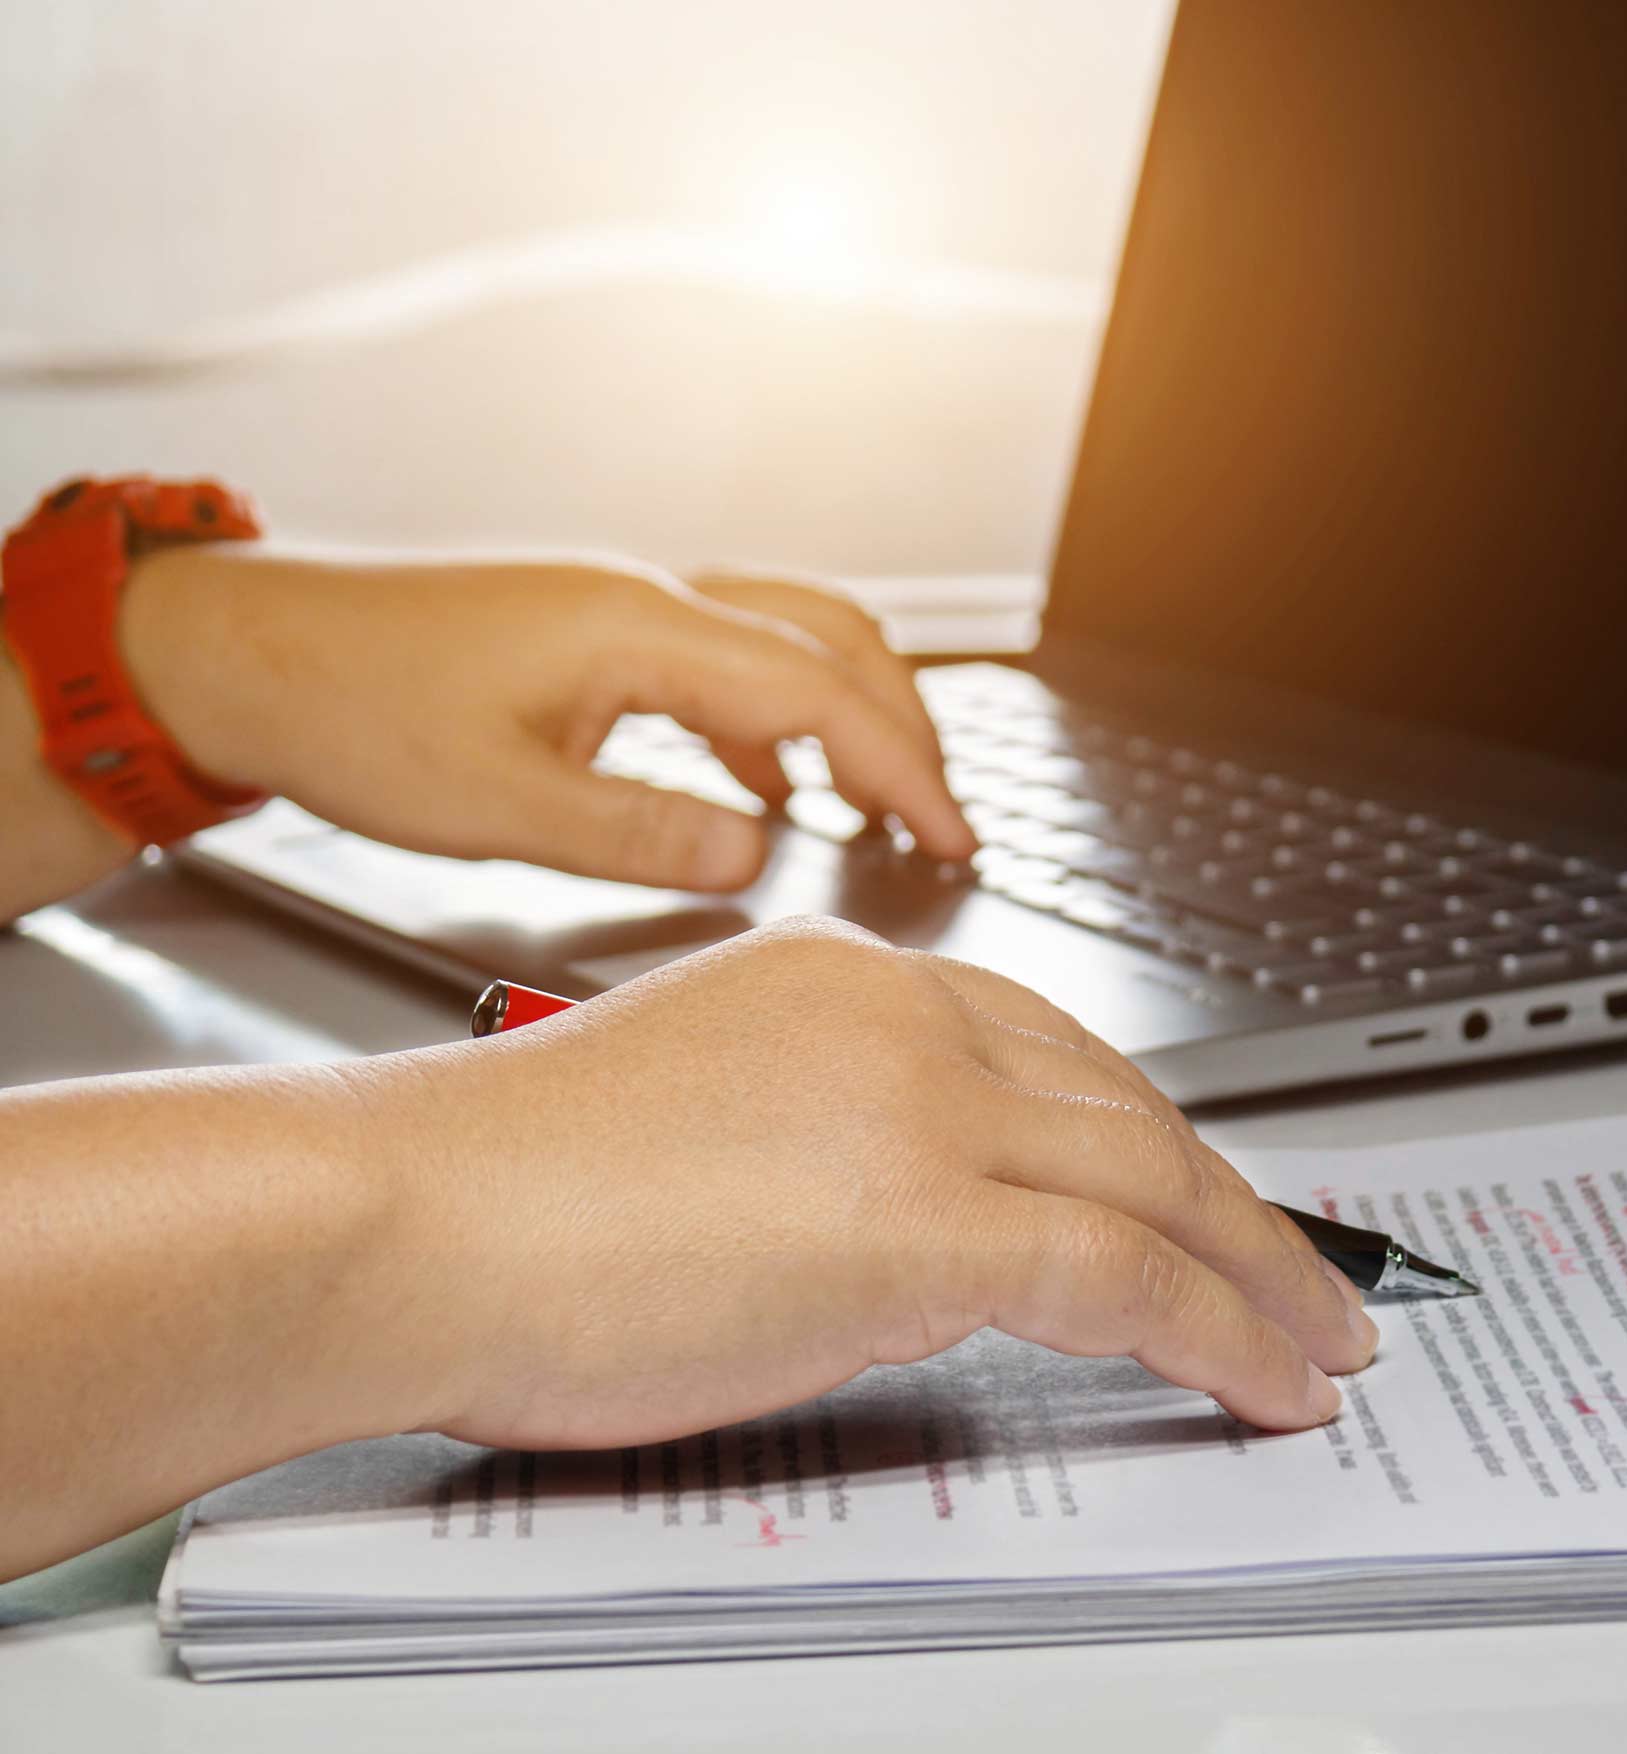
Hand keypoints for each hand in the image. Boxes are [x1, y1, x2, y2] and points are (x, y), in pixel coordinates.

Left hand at [116, 544, 974, 889]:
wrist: (242, 651)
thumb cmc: (346, 710)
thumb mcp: (493, 804)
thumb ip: (638, 831)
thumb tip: (755, 848)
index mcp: (637, 629)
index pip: (820, 694)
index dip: (901, 771)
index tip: (948, 837)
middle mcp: (647, 599)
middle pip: (834, 640)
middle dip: (907, 732)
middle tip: (944, 820)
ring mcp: (624, 607)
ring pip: (791, 636)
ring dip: (855, 713)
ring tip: (886, 800)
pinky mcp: (596, 633)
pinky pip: (730, 658)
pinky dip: (782, 719)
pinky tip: (769, 786)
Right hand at [378, 918, 1376, 1445]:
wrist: (399, 1216)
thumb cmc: (499, 1198)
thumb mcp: (702, 1125)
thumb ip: (830, 1147)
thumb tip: (906, 1235)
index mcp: (851, 983)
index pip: (1056, 1054)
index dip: (1152, 1137)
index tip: (1197, 1195)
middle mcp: (904, 1019)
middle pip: (1132, 1108)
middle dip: (1236, 1205)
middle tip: (1303, 1271)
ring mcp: (921, 1108)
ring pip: (1158, 1182)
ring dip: (1262, 1272)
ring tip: (1321, 1339)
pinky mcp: (921, 1214)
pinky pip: (1126, 1272)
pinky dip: (1221, 1327)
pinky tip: (1264, 1377)